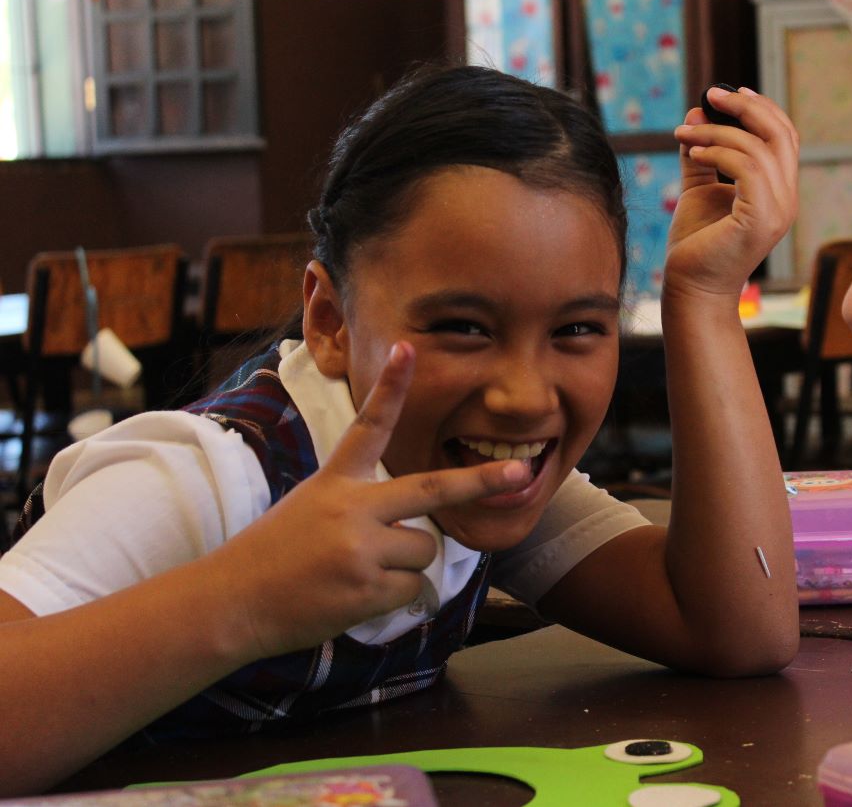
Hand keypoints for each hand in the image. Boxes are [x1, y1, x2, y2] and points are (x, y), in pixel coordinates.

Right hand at [204, 342, 530, 659]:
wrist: (230, 603)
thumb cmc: (270, 556)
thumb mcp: (310, 509)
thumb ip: (359, 506)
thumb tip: (414, 526)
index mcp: (335, 481)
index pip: (369, 426)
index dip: (391, 387)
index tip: (409, 349)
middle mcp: (353, 507)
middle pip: (432, 489)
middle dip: (481, 481)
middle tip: (520, 473)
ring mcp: (361, 547)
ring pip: (424, 549)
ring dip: (406, 565)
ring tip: (358, 573)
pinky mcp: (366, 587)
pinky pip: (413, 589)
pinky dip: (395, 598)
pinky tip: (355, 598)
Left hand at [666, 86, 798, 298]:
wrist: (691, 288)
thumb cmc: (696, 245)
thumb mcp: (697, 188)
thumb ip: (701, 153)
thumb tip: (694, 112)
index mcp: (779, 191)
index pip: (784, 137)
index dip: (760, 108)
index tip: (726, 92)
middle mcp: (787, 200)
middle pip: (781, 133)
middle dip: (745, 107)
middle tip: (709, 95)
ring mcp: (778, 211)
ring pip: (759, 147)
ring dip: (717, 131)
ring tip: (685, 135)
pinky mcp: (761, 219)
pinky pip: (747, 166)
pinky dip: (718, 150)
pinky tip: (693, 151)